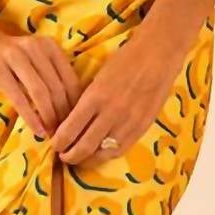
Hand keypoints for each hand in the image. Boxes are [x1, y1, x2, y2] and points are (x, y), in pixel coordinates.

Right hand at [0, 19, 82, 137]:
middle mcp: (36, 49)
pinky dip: (31, 117)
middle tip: (66, 134)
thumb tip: (68, 107)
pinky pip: (19, 98)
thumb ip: (49, 74)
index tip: (76, 123)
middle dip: (63, 114)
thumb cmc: (6, 55)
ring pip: (40, 93)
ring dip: (49, 117)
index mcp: (49, 47)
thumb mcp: (33, 57)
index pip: (70, 79)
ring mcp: (17, 58)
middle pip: (57, 88)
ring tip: (53, 135)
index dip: (75, 104)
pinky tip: (37, 130)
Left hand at [50, 23, 189, 164]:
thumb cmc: (125, 60)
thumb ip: (86, 101)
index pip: (69, 130)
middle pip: (84, 147)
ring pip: (102, 153)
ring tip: (80, 159)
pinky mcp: (142, 127)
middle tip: (63, 157)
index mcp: (95, 97)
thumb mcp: (98, 78)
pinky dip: (107, 155)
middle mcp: (111, 113)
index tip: (55, 144)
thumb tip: (71, 121)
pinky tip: (100, 153)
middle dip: (70, 156)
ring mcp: (128, 123)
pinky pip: (121, 150)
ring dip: (87, 160)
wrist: (159, 54)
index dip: (59, 143)